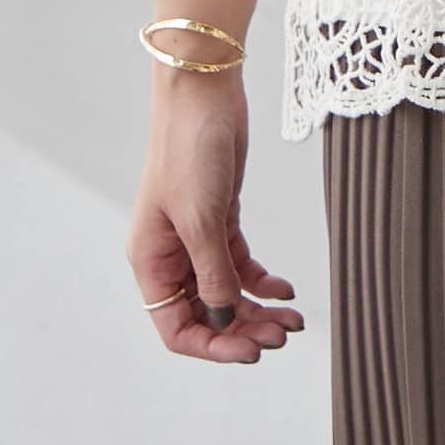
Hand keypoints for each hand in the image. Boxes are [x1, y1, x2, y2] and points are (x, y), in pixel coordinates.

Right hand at [127, 68, 303, 361]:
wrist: (204, 92)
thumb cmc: (189, 149)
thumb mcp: (200, 218)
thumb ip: (212, 273)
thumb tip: (223, 318)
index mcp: (151, 261)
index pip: (177, 327)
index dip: (213, 344)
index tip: (251, 352)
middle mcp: (171, 255)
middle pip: (206, 313)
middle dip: (244, 329)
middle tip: (282, 337)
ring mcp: (197, 236)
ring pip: (228, 291)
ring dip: (258, 310)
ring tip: (293, 320)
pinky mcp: (221, 216)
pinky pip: (239, 263)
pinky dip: (262, 280)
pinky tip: (286, 290)